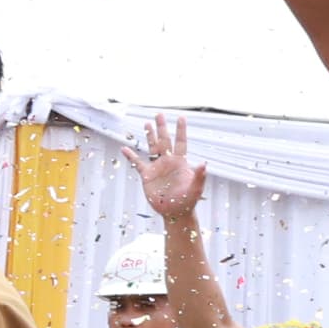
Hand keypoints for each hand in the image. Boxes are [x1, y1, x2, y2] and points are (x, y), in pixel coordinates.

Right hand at [138, 113, 207, 227]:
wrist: (174, 212)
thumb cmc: (187, 201)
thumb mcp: (195, 189)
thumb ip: (199, 176)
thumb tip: (204, 163)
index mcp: (180, 162)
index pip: (180, 142)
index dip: (181, 130)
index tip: (181, 117)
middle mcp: (168, 162)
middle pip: (164, 141)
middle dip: (162, 127)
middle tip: (159, 114)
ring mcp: (157, 168)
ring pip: (152, 148)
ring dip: (149, 136)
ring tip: (147, 124)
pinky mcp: (147, 176)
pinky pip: (137, 163)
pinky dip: (130, 156)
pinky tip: (124, 148)